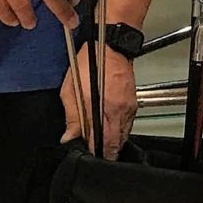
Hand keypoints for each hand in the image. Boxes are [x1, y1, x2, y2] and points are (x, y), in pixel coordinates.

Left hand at [64, 40, 139, 156]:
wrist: (110, 47)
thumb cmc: (90, 63)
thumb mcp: (70, 90)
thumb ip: (72, 117)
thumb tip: (69, 137)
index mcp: (101, 109)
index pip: (99, 143)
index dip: (94, 152)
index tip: (88, 155)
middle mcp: (118, 112)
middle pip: (115, 145)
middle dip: (106, 152)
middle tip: (97, 154)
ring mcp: (128, 109)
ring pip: (123, 137)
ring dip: (114, 143)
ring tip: (104, 144)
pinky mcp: (133, 105)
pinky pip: (128, 126)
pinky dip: (121, 132)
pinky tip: (112, 130)